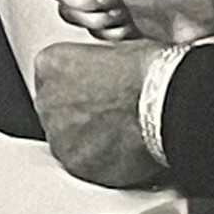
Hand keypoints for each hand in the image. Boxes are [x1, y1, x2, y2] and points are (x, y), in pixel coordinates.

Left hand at [33, 41, 167, 187]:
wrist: (165, 102)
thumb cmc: (147, 71)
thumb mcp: (116, 48)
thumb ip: (98, 64)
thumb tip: (107, 74)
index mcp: (51, 64)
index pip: (53, 76)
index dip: (79, 83)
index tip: (96, 87)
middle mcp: (47, 101)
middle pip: (57, 110)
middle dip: (80, 112)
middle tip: (110, 111)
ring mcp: (60, 136)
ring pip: (69, 140)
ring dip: (89, 138)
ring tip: (121, 132)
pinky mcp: (79, 165)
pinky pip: (87, 164)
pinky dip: (103, 160)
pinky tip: (125, 149)